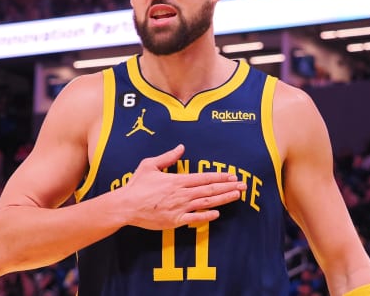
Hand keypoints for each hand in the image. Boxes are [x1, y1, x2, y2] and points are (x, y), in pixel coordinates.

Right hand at [119, 144, 245, 229]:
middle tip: (243, 185)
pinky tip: (217, 214)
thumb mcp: (149, 165)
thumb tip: (181, 147)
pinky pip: (195, 218)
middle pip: (210, 190)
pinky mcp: (175, 221)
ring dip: (223, 199)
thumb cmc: (137, 185)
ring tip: (237, 196)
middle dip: (228, 187)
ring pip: (206, 203)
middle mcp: (182, 193)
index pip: (204, 177)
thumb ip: (168, 157)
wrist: (126, 206)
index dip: (220, 177)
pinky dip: (207, 216)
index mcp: (177, 180)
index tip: (232, 176)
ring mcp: (179, 208)